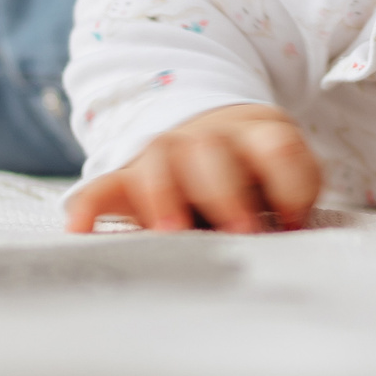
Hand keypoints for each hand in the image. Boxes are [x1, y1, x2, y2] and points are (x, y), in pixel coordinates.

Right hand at [63, 104, 322, 232]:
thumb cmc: (254, 173)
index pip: (278, 148)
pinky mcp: (125, 179)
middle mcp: (208, 140)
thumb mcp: (284, 177)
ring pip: (158, 160)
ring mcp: (163, 155)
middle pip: (212, 151)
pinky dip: (89, 206)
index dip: (290, 186)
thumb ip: (293, 201)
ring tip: (172, 234)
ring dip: (165, 196)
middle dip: (226, 193)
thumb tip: (294, 238)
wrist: (209, 137)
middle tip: (242, 235)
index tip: (292, 223)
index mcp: (257, 137)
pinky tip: (81, 230)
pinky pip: (100, 187)